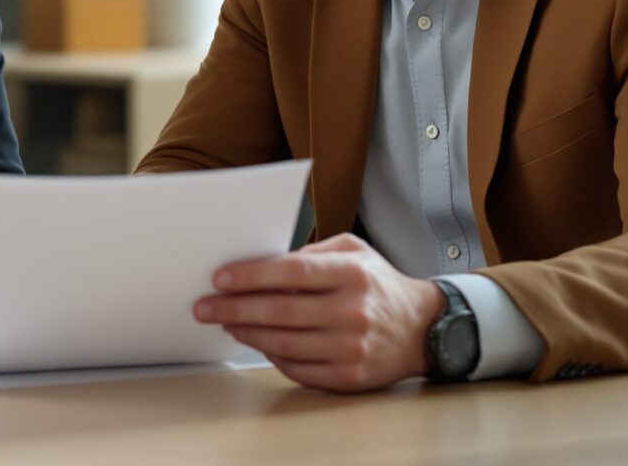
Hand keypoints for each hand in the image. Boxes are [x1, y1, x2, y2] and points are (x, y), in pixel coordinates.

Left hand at [193, 233, 446, 391]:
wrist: (422, 329)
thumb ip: (313, 251)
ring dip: (246, 333)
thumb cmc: (379, 285)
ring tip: (225, 323)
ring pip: (282, 342)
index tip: (220, 278)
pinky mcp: (348, 376)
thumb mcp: (355, 252)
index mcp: (353, 274)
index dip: (251, 275)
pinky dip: (269, 355)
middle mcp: (353, 311)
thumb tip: (265, 262)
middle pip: (280, 310)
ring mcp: (351, 347)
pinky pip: (296, 368)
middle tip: (206, 306)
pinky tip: (255, 341)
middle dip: (234, 308)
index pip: (292, 271)